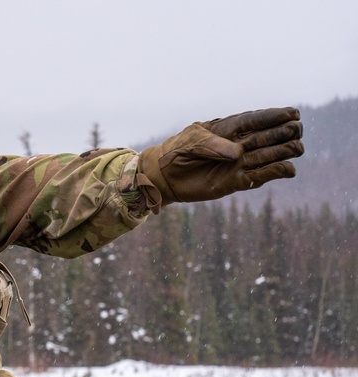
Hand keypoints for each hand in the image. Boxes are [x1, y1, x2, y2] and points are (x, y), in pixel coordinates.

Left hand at [137, 107, 303, 211]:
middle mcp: (241, 144)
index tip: (293, 114)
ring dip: (284, 151)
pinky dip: (277, 172)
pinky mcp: (237, 181)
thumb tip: (238, 153)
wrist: (164, 175)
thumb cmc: (178, 151)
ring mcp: (241, 162)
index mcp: (231, 128)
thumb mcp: (193, 141)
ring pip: (272, 155)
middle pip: (273, 135)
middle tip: (292, 132)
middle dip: (285, 132)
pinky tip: (289, 169)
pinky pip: (262, 176)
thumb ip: (214, 145)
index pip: (259, 119)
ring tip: (293, 149)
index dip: (277, 116)